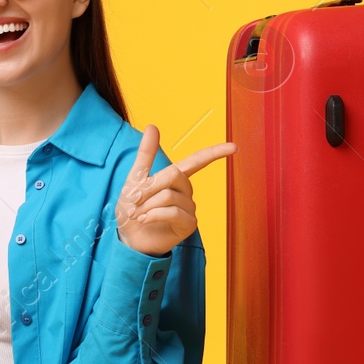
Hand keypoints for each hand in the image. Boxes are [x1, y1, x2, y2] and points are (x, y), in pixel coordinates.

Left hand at [116, 124, 237, 256]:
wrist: (128, 237)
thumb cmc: (132, 208)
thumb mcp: (135, 179)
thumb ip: (146, 154)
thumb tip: (152, 126)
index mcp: (176, 178)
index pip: (198, 161)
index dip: (216, 153)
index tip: (235, 147)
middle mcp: (187, 191)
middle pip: (174, 174)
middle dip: (149, 186)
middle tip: (133, 198)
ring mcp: (190, 208)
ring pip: (169, 195)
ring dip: (147, 204)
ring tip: (137, 213)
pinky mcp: (189, 225)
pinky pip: (172, 212)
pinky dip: (153, 214)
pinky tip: (145, 220)